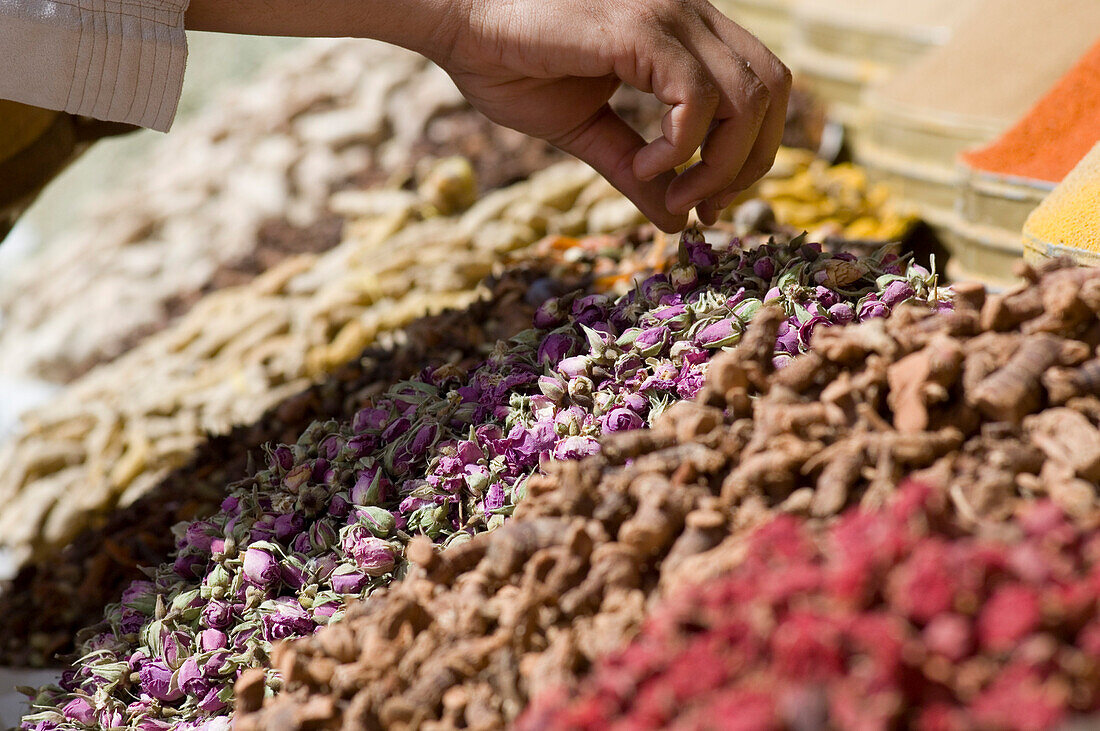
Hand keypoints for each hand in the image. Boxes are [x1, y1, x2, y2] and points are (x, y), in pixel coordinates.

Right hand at [432, 0, 790, 231]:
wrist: (456, 20)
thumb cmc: (511, 63)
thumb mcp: (587, 130)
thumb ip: (635, 169)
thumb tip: (678, 222)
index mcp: (683, 33)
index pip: (761, 87)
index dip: (752, 152)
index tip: (706, 203)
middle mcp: (689, 14)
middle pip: (773, 90)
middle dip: (750, 162)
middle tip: (701, 207)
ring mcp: (669, 15)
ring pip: (747, 97)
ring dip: (718, 164)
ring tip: (671, 193)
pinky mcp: (639, 26)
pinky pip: (696, 98)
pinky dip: (681, 147)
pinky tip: (644, 163)